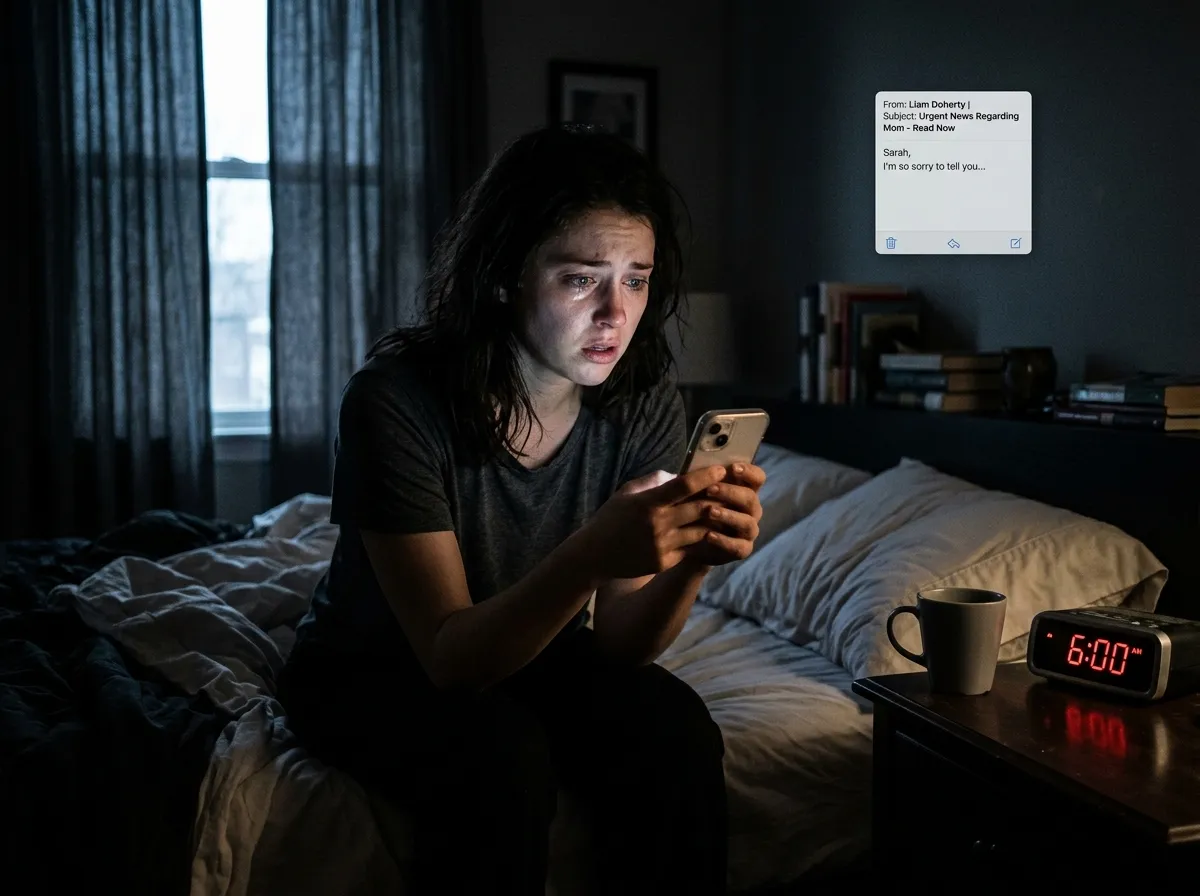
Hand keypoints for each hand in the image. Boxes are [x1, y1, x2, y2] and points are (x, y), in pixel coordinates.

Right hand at [584, 465, 730, 579]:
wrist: (594, 554)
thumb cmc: (612, 518)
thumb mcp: (628, 493)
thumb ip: (654, 482)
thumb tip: (679, 475)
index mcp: (648, 502)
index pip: (684, 485)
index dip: (706, 476)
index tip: (722, 469)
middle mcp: (657, 524)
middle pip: (699, 508)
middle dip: (719, 498)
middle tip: (732, 489)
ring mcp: (662, 545)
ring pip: (700, 530)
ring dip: (714, 521)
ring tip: (726, 510)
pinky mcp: (664, 562)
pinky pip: (690, 548)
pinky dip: (701, 539)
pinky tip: (710, 531)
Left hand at [684, 462, 765, 566]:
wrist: (691, 540)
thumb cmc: (698, 507)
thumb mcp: (699, 491)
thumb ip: (705, 479)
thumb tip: (704, 468)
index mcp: (745, 490)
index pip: (757, 478)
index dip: (749, 472)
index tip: (733, 467)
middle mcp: (752, 510)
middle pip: (751, 499)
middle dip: (731, 492)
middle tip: (710, 489)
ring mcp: (749, 530)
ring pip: (747, 523)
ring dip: (729, 516)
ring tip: (709, 512)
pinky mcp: (742, 549)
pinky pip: (739, 546)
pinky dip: (724, 540)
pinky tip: (708, 535)